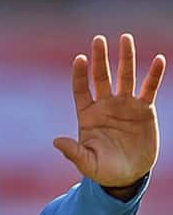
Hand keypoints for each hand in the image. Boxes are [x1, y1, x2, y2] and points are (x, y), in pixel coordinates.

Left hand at [55, 33, 164, 188]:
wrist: (127, 176)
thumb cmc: (103, 170)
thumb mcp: (87, 163)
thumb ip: (73, 152)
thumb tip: (56, 141)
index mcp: (88, 115)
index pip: (81, 90)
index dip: (79, 74)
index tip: (79, 59)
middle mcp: (105, 106)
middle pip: (102, 77)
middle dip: (100, 58)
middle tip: (98, 39)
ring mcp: (125, 106)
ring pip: (126, 77)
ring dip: (126, 58)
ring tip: (126, 38)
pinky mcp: (145, 110)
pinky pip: (149, 89)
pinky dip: (154, 75)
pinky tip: (158, 60)